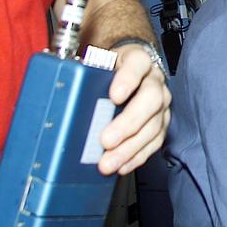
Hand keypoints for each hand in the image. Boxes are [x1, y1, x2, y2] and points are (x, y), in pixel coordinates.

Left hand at [96, 44, 171, 174]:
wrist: (129, 72)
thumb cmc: (110, 70)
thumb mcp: (98, 63)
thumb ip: (87, 76)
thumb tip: (63, 96)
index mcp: (138, 60)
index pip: (138, 63)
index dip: (128, 80)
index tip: (114, 96)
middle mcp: (154, 81)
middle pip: (150, 99)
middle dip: (128, 123)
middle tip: (106, 140)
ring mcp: (161, 104)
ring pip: (153, 126)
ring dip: (130, 147)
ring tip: (108, 162)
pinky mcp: (162, 123)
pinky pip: (154, 142)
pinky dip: (137, 156)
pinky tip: (122, 165)